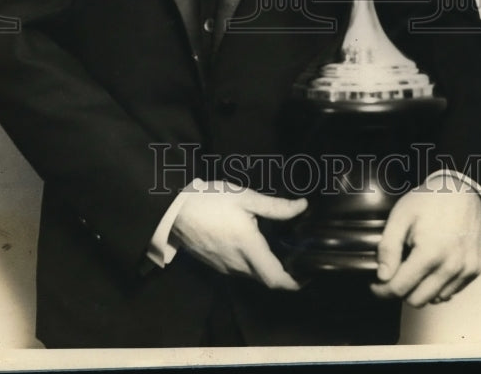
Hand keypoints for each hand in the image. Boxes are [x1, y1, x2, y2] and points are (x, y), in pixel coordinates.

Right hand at [171, 181, 306, 289]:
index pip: (276, 278)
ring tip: (275, 248)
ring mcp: (224, 267)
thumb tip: (303, 207)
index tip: (307, 275)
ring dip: (265, 267)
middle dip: (282, 272)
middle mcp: (237, 264)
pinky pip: (238, 270)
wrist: (173, 211)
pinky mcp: (214, 265)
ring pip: (252, 275)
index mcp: (248, 248)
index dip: (294, 282)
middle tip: (295, 255)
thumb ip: (275, 206)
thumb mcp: (245, 197)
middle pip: (266, 278)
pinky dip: (250, 264)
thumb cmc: (210, 200)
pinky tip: (251, 245)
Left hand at [370, 177, 480, 307]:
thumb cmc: (430, 200)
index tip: (376, 286)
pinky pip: (451, 292)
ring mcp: (466, 270)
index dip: (382, 290)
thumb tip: (383, 276)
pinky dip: (437, 287)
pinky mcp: (475, 270)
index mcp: (430, 253)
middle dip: (400, 291)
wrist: (462, 191)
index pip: (400, 288)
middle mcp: (451, 266)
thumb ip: (388, 247)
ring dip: (420, 290)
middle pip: (417, 300)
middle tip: (393, 275)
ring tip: (413, 268)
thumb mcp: (401, 216)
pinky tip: (430, 268)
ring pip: (435, 299)